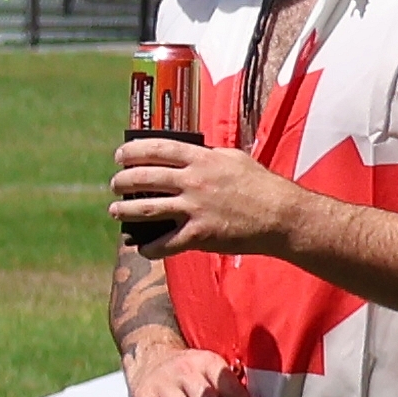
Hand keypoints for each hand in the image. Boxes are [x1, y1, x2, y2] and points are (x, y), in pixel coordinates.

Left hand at [111, 133, 304, 261]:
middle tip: (115, 184)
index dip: (133, 151)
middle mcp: (194, 181)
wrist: (282, 216)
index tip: (120, 155)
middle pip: (145, 177)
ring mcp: (195, 208)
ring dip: (125, 210)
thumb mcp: (235, 159)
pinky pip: (165, 243)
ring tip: (115, 210)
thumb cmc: (262, 186)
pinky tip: (142, 248)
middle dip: (122, 180)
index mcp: (202, 159)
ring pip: (147, 209)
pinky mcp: (200, 234)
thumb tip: (189, 153)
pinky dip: (149, 248)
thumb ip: (209, 155)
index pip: (158, 149)